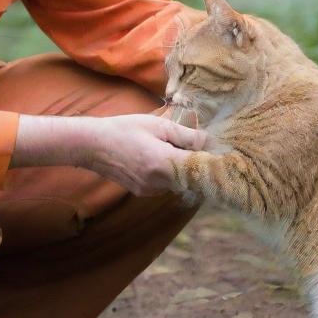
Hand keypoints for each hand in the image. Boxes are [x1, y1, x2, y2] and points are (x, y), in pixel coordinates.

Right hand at [79, 114, 207, 196]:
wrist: (92, 145)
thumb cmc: (125, 129)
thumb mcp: (158, 125)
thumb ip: (186, 135)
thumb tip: (210, 141)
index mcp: (164, 163)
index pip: (200, 168)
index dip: (214, 161)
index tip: (225, 155)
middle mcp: (159, 182)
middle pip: (192, 178)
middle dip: (198, 163)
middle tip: (200, 146)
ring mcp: (150, 190)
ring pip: (179, 181)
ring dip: (182, 168)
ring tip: (172, 148)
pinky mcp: (143, 192)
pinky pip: (166, 184)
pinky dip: (168, 173)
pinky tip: (157, 156)